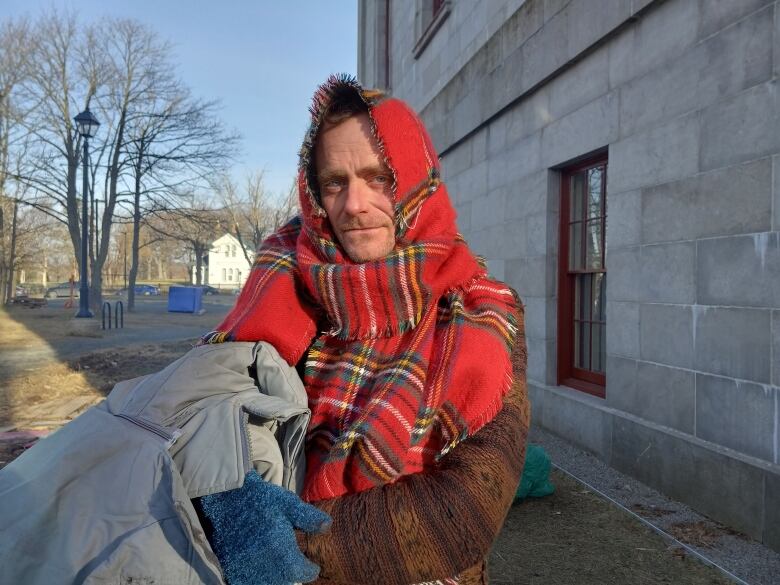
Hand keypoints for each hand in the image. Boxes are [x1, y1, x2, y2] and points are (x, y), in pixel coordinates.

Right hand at [200, 470, 330, 584]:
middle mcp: (266, 569)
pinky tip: (257, 562)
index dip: (310, 567)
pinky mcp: (231, 572)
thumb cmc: (259, 499)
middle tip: (290, 558)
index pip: (304, 573)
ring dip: (274, 576)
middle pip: (286, 581)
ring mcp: (246, 572)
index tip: (310, 563)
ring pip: (268, 583)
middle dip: (291, 571)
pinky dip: (255, 575)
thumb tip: (327, 526)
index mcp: (283, 555)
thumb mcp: (287, 504)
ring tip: (274, 560)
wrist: (223, 499)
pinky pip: (248, 580)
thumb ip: (308, 518)